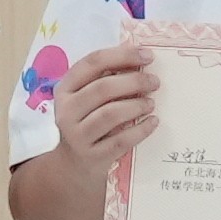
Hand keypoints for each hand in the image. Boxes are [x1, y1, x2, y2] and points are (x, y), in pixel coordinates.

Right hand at [54, 44, 159, 182]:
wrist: (74, 164)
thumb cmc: (87, 121)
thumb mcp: (87, 98)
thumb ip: (107, 78)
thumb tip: (141, 58)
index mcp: (65, 88)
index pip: (93, 62)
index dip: (122, 55)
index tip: (148, 55)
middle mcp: (66, 110)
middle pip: (102, 88)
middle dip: (134, 81)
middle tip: (155, 82)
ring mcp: (77, 136)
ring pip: (110, 114)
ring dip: (136, 105)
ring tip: (151, 103)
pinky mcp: (92, 156)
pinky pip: (121, 140)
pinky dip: (140, 129)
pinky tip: (153, 122)